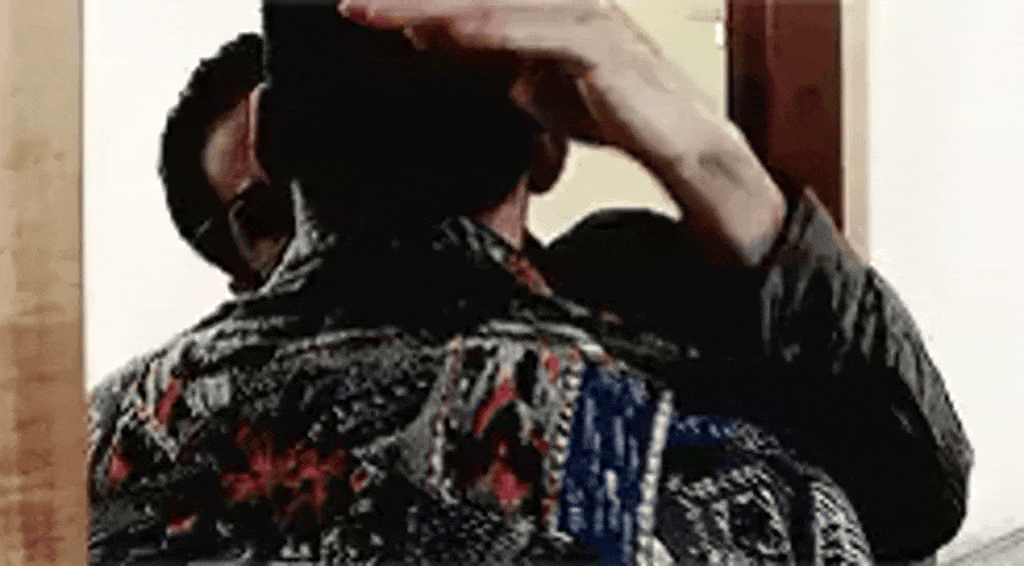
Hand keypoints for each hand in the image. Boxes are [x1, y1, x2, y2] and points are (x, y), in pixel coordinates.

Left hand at [338, 0, 707, 160]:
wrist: (676, 145)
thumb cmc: (608, 109)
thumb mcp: (524, 87)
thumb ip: (480, 62)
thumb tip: (428, 43)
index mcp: (534, 10)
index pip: (462, 2)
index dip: (408, 6)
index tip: (355, 10)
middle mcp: (553, 3)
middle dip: (407, 1)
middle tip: (350, 5)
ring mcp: (576, 16)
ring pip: (491, 2)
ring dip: (429, 6)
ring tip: (374, 13)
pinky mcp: (597, 43)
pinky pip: (533, 30)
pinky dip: (485, 29)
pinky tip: (442, 32)